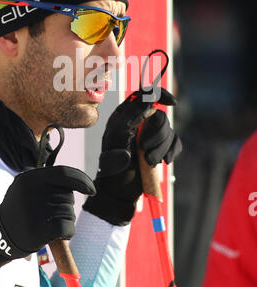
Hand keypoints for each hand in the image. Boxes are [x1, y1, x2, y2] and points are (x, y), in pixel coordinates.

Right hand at [0, 165, 94, 271]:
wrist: (0, 235)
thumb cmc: (20, 208)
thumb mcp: (26, 187)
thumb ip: (47, 179)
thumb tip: (79, 179)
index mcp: (30, 178)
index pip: (64, 173)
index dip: (82, 180)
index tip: (91, 190)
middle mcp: (31, 192)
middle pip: (68, 195)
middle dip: (68, 205)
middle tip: (54, 213)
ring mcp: (34, 211)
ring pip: (68, 211)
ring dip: (67, 219)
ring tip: (52, 223)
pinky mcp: (38, 230)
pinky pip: (67, 227)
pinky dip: (69, 232)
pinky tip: (63, 234)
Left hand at [83, 89, 181, 225]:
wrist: (119, 191)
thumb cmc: (111, 166)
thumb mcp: (116, 137)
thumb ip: (130, 117)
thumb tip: (147, 100)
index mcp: (125, 115)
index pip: (144, 95)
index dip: (160, 94)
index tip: (171, 103)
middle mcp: (139, 122)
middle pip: (160, 116)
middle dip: (156, 134)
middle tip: (143, 149)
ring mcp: (151, 135)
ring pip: (169, 131)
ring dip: (160, 148)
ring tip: (148, 162)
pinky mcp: (161, 148)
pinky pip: (176, 143)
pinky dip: (171, 152)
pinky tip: (164, 162)